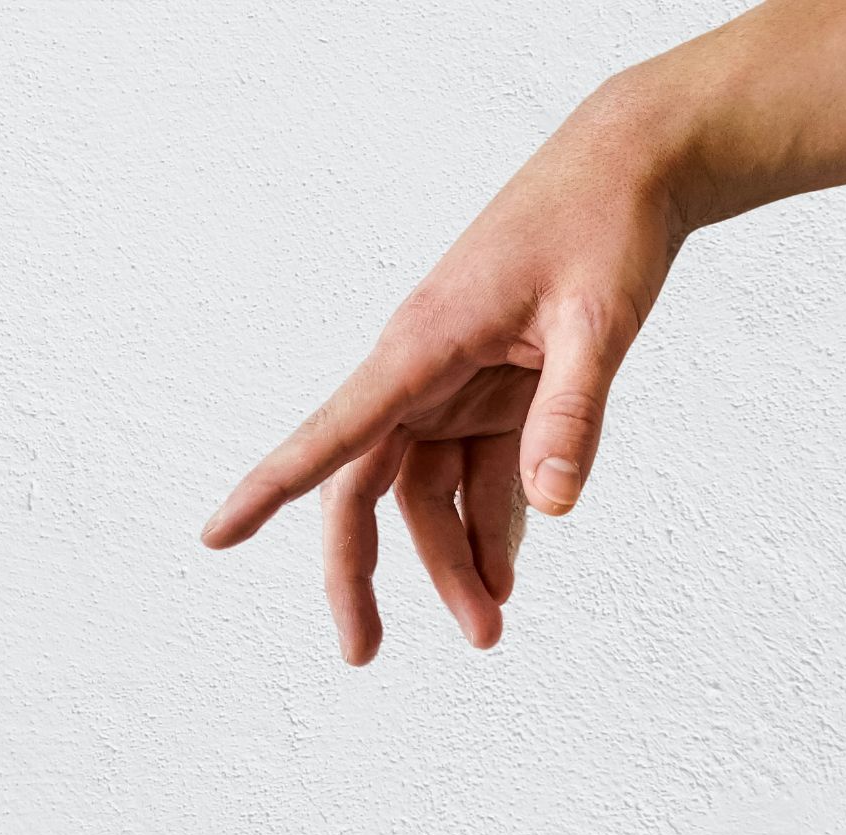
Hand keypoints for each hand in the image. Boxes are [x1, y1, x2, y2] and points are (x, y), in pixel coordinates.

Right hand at [201, 89, 685, 657]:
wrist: (630, 167)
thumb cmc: (602, 226)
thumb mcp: (599, 319)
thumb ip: (573, 413)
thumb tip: (553, 511)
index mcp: (419, 347)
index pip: (333, 433)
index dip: (271, 487)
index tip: (215, 535)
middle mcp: (419, 372)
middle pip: (366, 490)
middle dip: (365, 574)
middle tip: (362, 655)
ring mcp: (454, 383)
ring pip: (427, 494)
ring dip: (455, 561)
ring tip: (489, 628)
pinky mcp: (492, 388)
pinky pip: (477, 471)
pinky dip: (495, 523)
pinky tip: (512, 569)